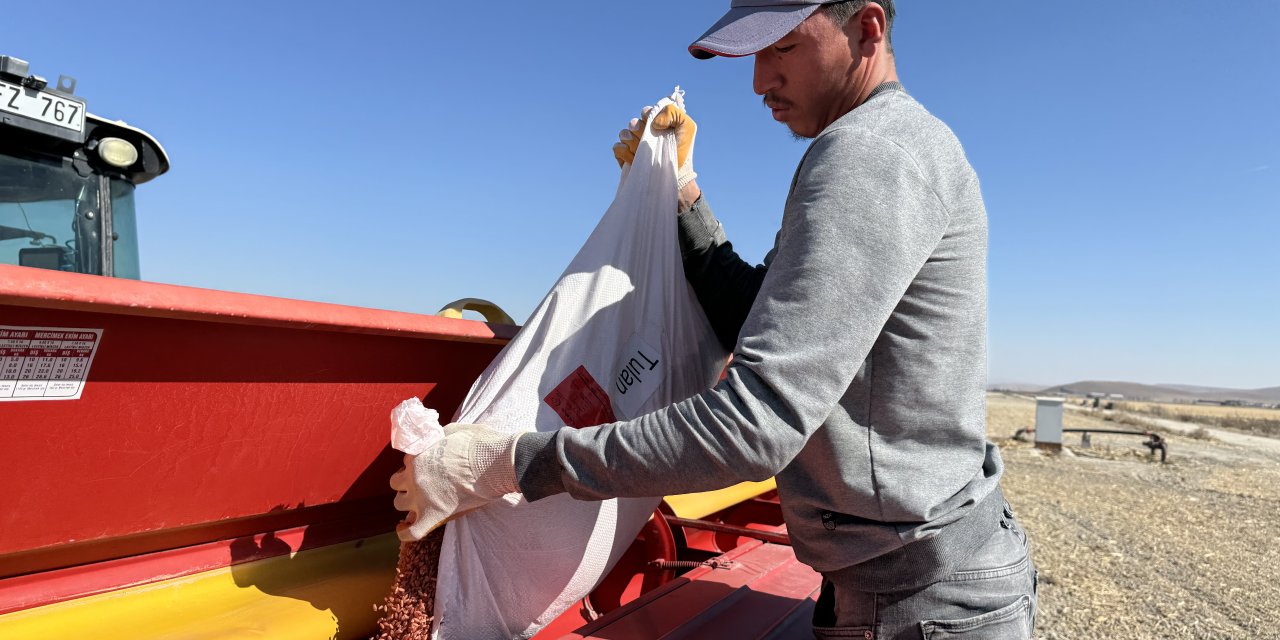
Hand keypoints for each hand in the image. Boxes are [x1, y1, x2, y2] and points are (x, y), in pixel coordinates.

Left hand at [389, 423, 520, 540]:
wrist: (495, 463)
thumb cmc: (480, 444)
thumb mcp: (455, 430)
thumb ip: (441, 437)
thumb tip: (440, 440)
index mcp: (419, 455)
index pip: (406, 463)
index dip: (416, 466)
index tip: (426, 470)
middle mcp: (414, 476)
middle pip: (396, 483)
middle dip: (406, 484)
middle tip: (420, 486)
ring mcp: (421, 497)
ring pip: (399, 504)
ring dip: (407, 504)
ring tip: (417, 505)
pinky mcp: (433, 515)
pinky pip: (411, 532)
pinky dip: (405, 532)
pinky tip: (404, 529)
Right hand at [613, 104, 697, 189]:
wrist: (678, 175)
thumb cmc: (683, 151)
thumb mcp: (688, 127)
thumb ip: (674, 113)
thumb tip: (654, 121)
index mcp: (656, 123)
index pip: (645, 112)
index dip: (647, 114)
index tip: (655, 124)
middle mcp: (644, 133)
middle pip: (633, 122)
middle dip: (639, 127)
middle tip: (647, 135)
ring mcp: (634, 145)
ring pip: (624, 133)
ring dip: (631, 139)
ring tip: (640, 148)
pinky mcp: (626, 157)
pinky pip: (617, 148)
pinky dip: (623, 151)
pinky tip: (634, 158)